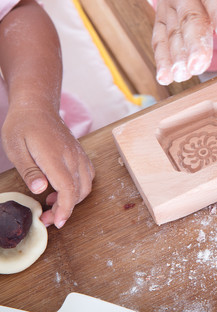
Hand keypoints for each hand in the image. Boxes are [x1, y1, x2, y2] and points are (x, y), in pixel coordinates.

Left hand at [1, 106, 94, 227]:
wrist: (37, 107)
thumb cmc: (22, 126)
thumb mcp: (15, 148)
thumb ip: (29, 171)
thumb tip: (40, 189)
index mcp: (54, 156)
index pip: (68, 188)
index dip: (64, 209)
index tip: (56, 222)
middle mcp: (72, 156)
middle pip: (79, 190)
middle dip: (66, 209)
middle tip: (46, 217)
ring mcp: (79, 154)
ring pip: (87, 185)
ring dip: (73, 199)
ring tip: (52, 203)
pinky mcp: (80, 154)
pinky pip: (88, 175)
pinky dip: (79, 188)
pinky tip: (62, 189)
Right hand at [147, 0, 216, 84]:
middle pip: (190, 17)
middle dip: (194, 43)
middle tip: (198, 66)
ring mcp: (170, 1)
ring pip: (174, 30)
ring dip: (177, 55)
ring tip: (182, 75)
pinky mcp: (163, 15)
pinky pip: (161, 37)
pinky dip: (162, 58)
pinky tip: (166, 76)